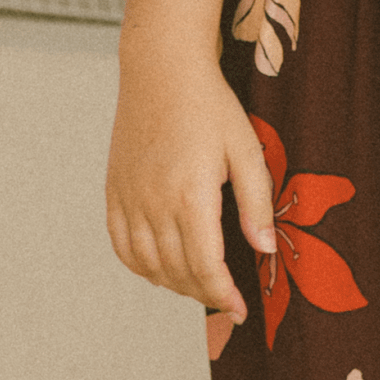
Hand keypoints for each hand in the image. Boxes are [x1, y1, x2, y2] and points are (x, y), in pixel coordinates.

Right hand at [105, 42, 276, 324]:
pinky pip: (122, 246)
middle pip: (176, 272)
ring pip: (147, 265)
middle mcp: (153, 204)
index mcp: (190, 196)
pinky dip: (141, 266)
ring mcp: (129, 199)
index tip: (240, 309)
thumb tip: (265, 250)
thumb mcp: (246, 149)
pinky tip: (161, 267)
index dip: (223, 296)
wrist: (162, 70)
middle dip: (204, 293)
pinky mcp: (114, 191)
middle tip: (227, 299)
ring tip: (199, 284)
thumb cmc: (210, 106)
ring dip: (174, 284)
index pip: (205, 267)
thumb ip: (256, 203)